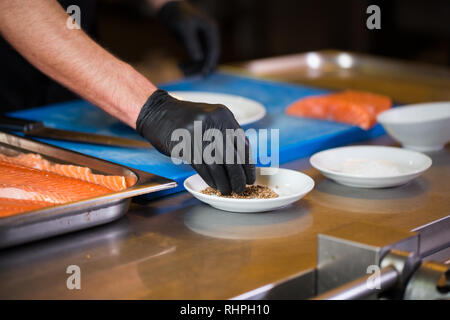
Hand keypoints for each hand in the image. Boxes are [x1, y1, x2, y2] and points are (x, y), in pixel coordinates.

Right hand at [136, 90, 254, 194]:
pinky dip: (211, 179)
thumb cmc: (189, 119)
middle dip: (239, 177)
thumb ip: (228, 134)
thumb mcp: (212, 118)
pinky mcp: (185, 147)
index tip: (250, 177)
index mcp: (223, 115)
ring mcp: (198, 135)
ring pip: (218, 166)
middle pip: (232, 157)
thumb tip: (245, 159)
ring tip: (228, 190)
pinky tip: (214, 185)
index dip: (248, 165)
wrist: (159, 113)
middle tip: (241, 188)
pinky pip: (202, 168)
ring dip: (224, 182)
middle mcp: (212, 124)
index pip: (242, 145)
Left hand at [157, 1, 219, 75]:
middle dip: (200, 67)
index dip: (210, 62)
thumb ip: (191, 44)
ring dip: (193, 67)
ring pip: (202, 59)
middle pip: (209, 56)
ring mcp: (203, 41)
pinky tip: (180, 65)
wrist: (168, 10)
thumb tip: (199, 59)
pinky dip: (189, 63)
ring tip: (181, 69)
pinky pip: (196, 58)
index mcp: (211, 29)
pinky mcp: (196, 45)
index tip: (203, 73)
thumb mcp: (184, 28)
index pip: (214, 50)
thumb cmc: (176, 15)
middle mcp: (209, 36)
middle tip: (190, 75)